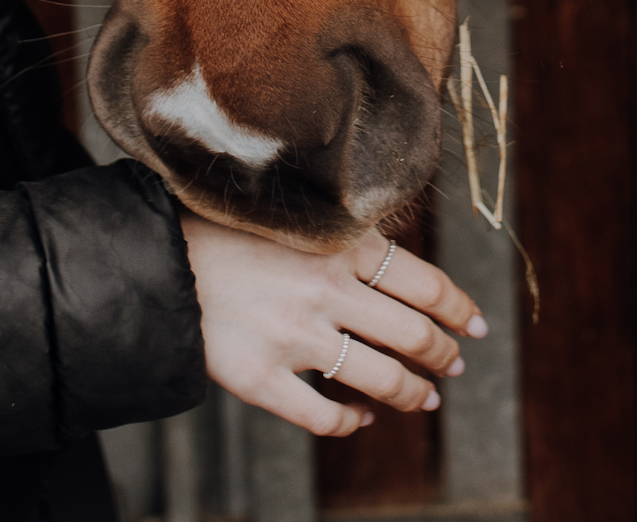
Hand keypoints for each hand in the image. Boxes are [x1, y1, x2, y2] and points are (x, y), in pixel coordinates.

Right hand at [182, 215, 486, 437]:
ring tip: (426, 397)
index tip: (477, 324)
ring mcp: (294, 337)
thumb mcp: (300, 214)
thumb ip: (348, 237)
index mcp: (340, 243)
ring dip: (414, 393)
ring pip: (381, 379)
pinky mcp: (260, 378)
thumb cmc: (232, 226)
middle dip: (443, 352)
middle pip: (412, 334)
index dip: (460, 308)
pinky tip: (362, 418)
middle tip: (454, 361)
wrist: (160, 254)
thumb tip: (404, 268)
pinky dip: (352, 422)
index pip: (425, 282)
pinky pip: (322, 415)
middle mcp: (325, 289)